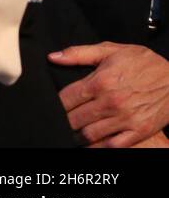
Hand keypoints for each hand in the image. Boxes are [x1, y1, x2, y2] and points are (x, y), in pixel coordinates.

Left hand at [50, 42, 168, 145]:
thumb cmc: (144, 63)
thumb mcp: (111, 50)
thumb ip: (79, 53)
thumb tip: (53, 57)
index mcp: (100, 81)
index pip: (66, 99)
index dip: (56, 104)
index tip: (53, 105)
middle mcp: (110, 102)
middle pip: (74, 119)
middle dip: (65, 120)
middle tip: (62, 120)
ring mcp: (125, 119)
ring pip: (89, 134)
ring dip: (78, 135)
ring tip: (74, 131)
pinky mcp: (139, 132)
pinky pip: (112, 145)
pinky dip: (98, 147)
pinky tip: (93, 142)